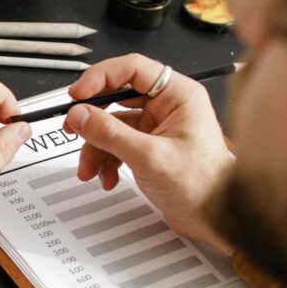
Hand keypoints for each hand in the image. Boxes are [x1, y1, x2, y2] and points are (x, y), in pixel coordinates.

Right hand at [64, 54, 234, 255]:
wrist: (213, 218)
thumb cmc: (202, 185)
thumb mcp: (149, 156)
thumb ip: (110, 133)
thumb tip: (80, 115)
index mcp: (178, 95)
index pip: (132, 69)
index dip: (100, 78)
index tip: (77, 95)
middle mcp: (167, 106)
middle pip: (117, 98)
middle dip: (93, 118)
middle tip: (73, 126)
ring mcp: (157, 126)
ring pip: (112, 125)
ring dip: (95, 147)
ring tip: (90, 168)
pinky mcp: (148, 146)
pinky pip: (116, 144)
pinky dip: (105, 160)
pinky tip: (106, 176)